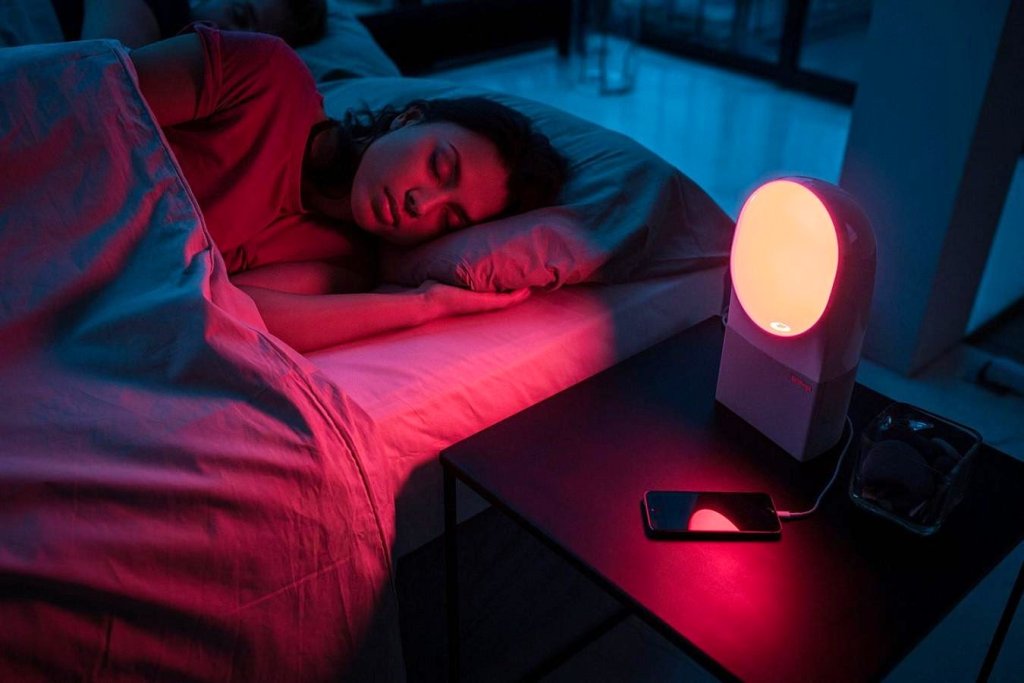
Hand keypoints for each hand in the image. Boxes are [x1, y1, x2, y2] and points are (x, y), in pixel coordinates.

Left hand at [416, 280, 530, 318]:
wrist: (428, 301)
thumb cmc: (434, 290)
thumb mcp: (446, 276)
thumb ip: (452, 269)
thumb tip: (448, 255)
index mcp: (473, 296)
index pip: (493, 292)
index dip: (505, 286)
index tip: (514, 277)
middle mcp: (480, 302)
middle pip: (504, 298)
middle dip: (516, 290)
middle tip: (529, 282)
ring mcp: (483, 304)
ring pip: (508, 300)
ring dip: (520, 294)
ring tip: (532, 287)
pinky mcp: (483, 304)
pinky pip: (504, 301)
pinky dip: (515, 297)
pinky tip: (525, 292)